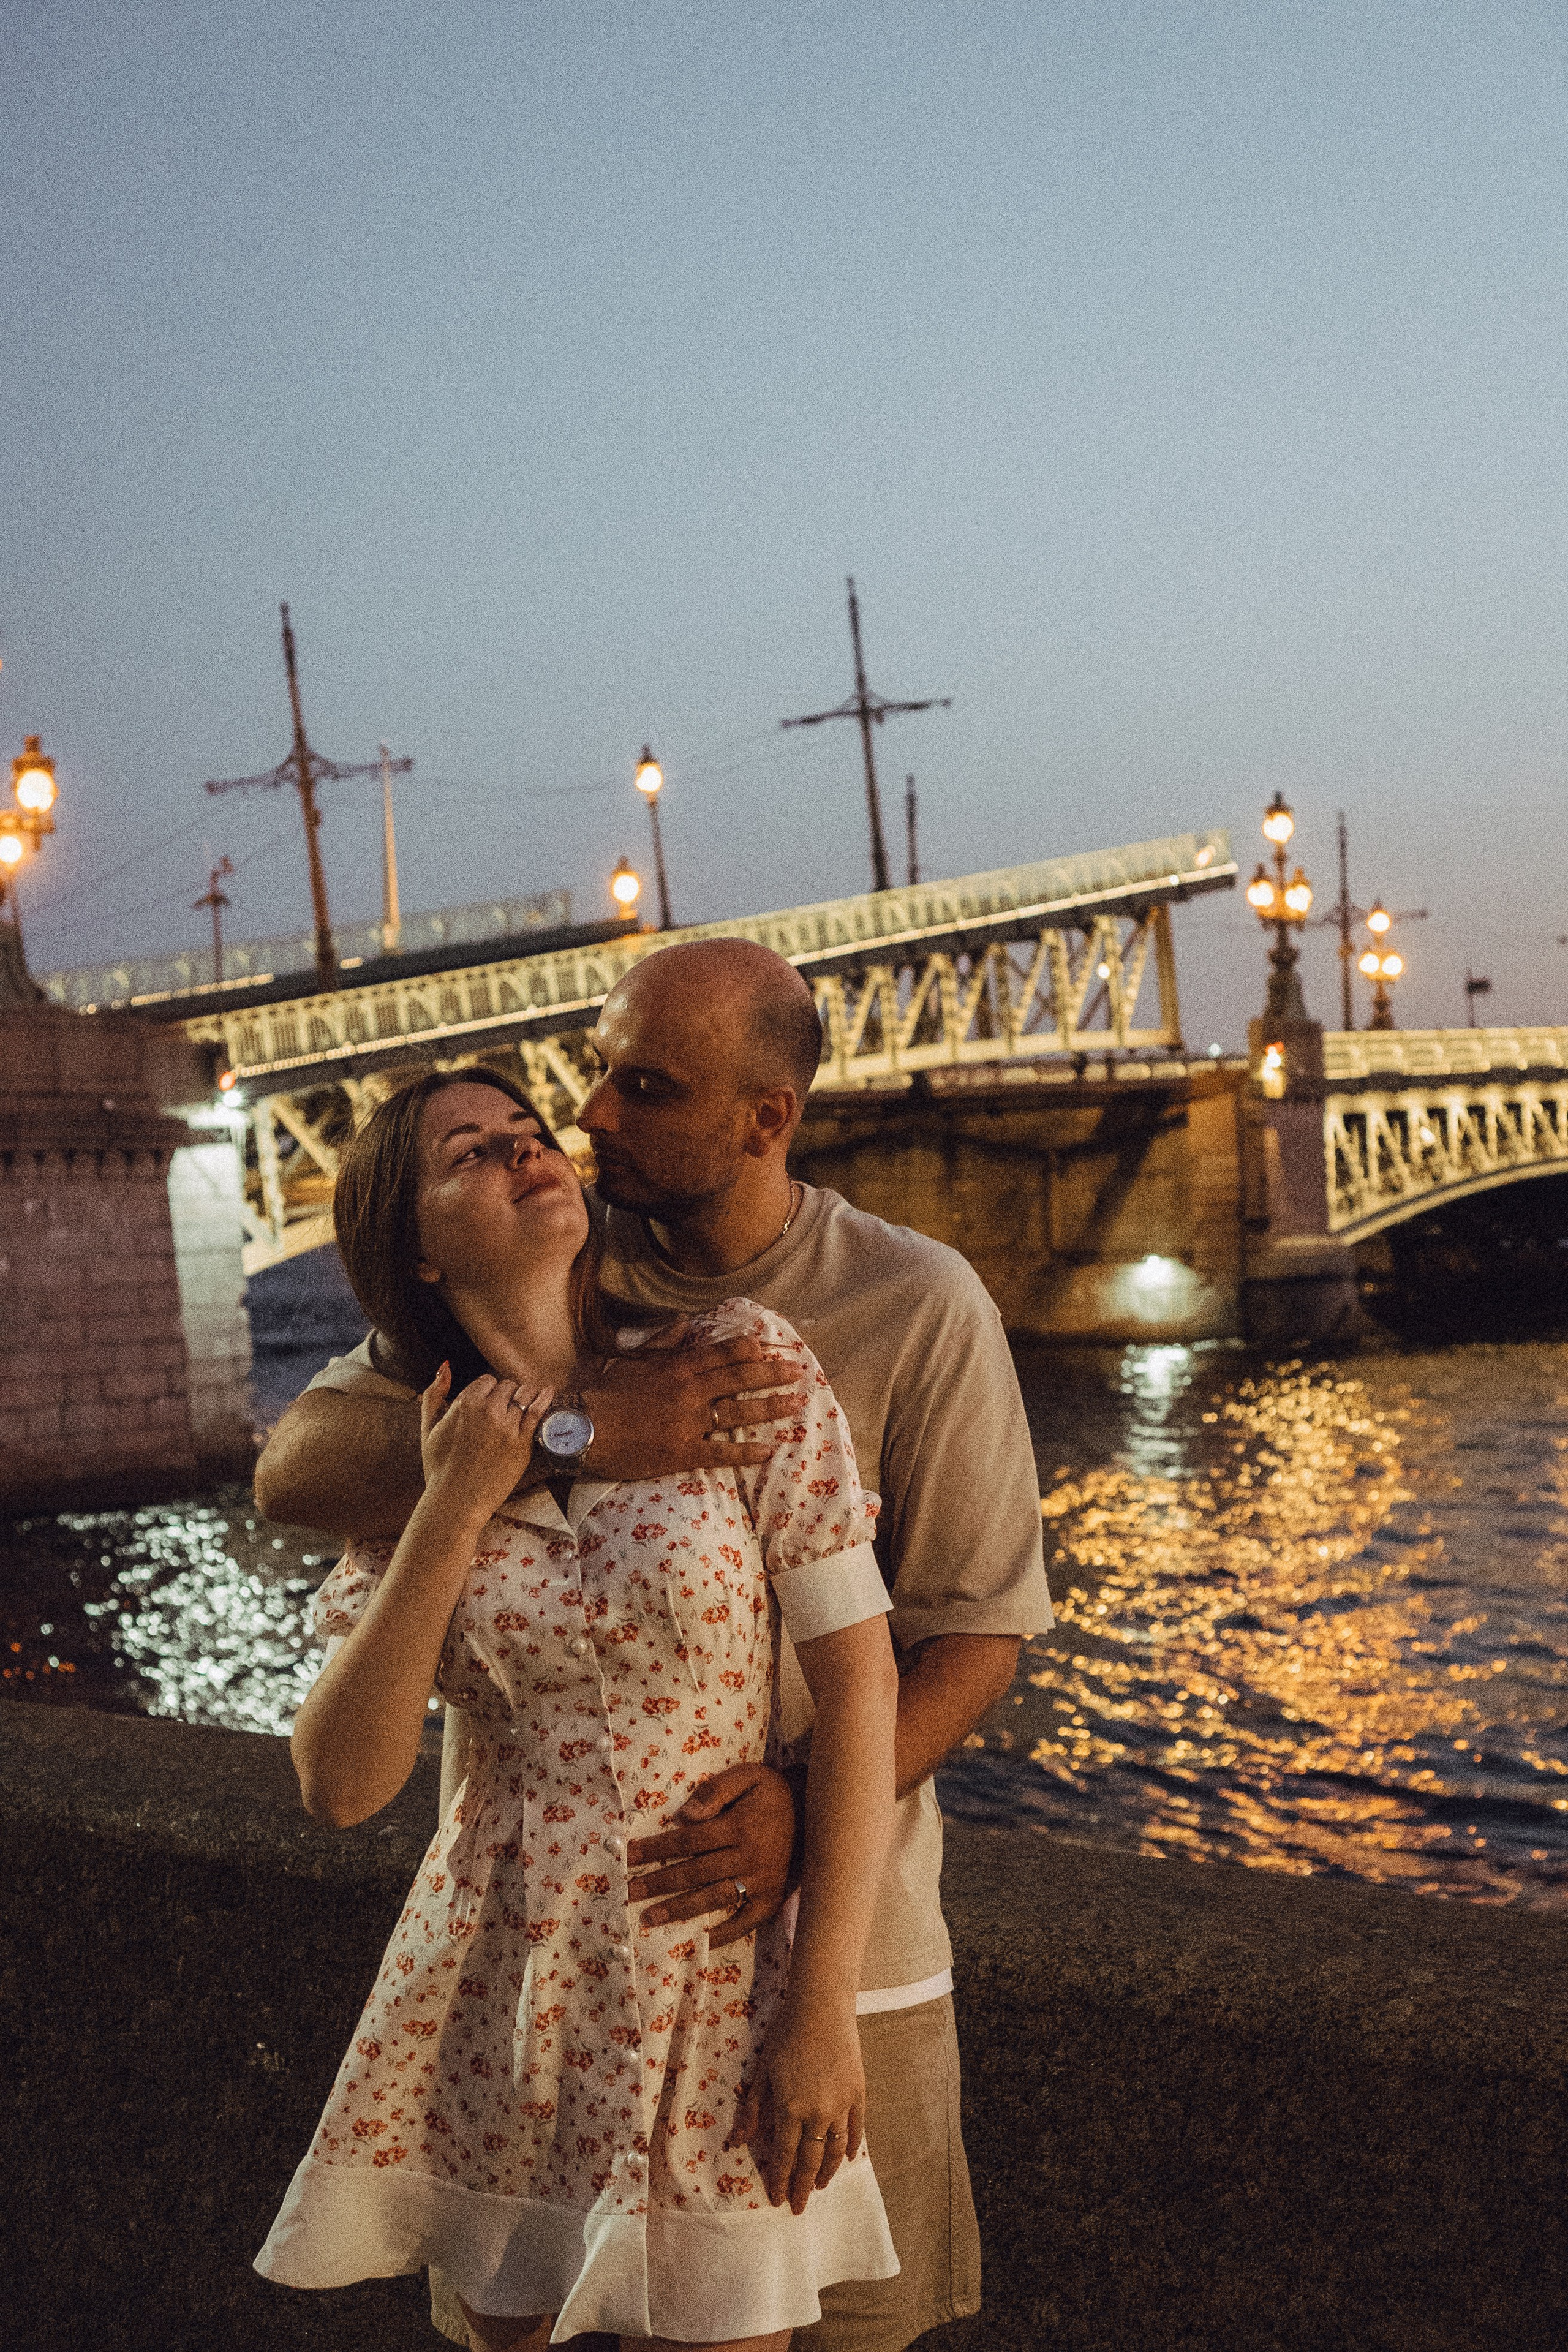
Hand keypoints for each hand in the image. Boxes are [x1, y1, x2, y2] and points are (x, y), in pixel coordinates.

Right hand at [419, 1363, 551, 1524]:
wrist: (455, 1501)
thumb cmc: (439, 1467)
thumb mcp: (428, 1428)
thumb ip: (434, 1394)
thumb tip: (445, 1366)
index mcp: (464, 1403)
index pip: (487, 1381)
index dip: (489, 1391)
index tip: (489, 1404)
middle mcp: (487, 1410)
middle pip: (507, 1386)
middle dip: (507, 1395)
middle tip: (504, 1410)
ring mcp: (507, 1427)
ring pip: (525, 1395)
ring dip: (526, 1396)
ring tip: (525, 1403)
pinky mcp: (522, 1443)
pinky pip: (538, 1412)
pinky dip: (545, 1399)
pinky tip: (549, 1392)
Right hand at [581, 1328, 805, 1478]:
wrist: (581, 1430)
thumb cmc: (601, 1393)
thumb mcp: (630, 1359)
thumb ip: (661, 1342)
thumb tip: (684, 1322)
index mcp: (676, 1366)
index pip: (722, 1353)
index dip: (749, 1349)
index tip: (769, 1347)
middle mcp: (689, 1391)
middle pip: (740, 1379)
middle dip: (772, 1374)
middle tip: (798, 1371)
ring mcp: (688, 1423)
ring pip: (739, 1413)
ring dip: (770, 1408)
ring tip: (796, 1404)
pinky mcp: (683, 1453)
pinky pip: (722, 1452)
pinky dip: (747, 1452)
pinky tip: (768, 1450)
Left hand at [625, 1761, 797, 1946]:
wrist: (819, 1811)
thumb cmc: (775, 1792)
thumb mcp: (748, 1776)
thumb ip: (715, 1791)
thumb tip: (685, 1816)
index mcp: (739, 1826)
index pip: (688, 1839)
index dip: (657, 1848)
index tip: (630, 1855)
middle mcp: (748, 1858)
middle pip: (694, 1872)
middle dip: (658, 1882)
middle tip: (629, 1892)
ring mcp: (761, 1882)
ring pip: (713, 1899)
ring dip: (680, 1909)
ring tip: (650, 1918)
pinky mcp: (773, 1899)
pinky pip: (746, 1921)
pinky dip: (724, 1933)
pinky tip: (701, 1940)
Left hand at [730, 2002, 864, 2212]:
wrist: (821, 2008)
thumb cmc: (786, 2035)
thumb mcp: (762, 2071)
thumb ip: (754, 2110)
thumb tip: (739, 2142)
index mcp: (791, 2109)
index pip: (785, 2156)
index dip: (781, 2180)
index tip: (778, 2200)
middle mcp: (818, 2113)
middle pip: (811, 2160)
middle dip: (804, 2187)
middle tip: (800, 2207)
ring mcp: (842, 2105)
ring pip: (836, 2149)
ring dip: (827, 2171)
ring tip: (821, 2185)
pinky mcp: (858, 2094)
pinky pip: (856, 2129)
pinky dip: (852, 2147)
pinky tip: (847, 2157)